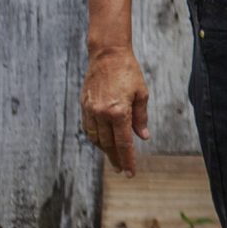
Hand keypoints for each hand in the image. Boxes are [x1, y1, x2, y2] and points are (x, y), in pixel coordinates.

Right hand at [81, 49, 150, 176]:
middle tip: (122, 170)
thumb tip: (142, 137)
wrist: (107, 55)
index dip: (128, 159)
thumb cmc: (129, 73)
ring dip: (105, 150)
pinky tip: (102, 142)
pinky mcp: (84, 106)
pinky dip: (96, 138)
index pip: (124, 143)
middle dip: (116, 159)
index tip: (130, 172)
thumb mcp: (141, 94)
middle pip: (109, 144)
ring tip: (114, 158)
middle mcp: (102, 114)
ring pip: (96, 138)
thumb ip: (141, 118)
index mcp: (119, 112)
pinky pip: (88, 128)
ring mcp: (90, 110)